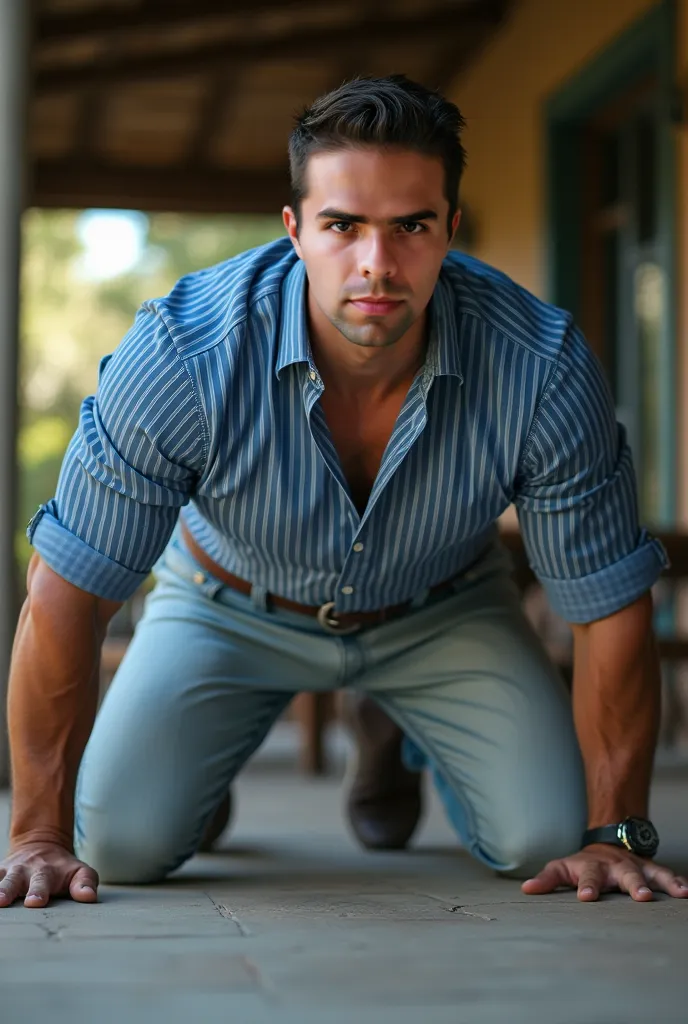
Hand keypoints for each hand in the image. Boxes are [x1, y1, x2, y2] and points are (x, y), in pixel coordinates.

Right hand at [0, 842, 98, 908]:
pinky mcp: (0, 872)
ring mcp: (11, 871)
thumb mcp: (79, 871)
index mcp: (48, 872)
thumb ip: (85, 883)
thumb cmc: (62, 868)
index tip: (37, 902)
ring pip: (3, 880)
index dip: (40, 892)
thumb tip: (89, 897)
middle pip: (19, 880)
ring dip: (0, 889)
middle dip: (14, 891)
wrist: (41, 844)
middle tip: (20, 902)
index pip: (44, 881)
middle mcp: (27, 870)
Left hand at [522, 843, 687, 901]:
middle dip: (633, 885)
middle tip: (641, 897)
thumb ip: (546, 880)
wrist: (606, 842)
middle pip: (624, 875)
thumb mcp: (561, 868)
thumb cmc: (581, 864)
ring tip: (678, 893)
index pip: (587, 878)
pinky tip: (686, 892)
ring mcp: (634, 866)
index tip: (587, 898)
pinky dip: (677, 881)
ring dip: (663, 882)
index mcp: (590, 868)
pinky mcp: (649, 869)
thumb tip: (526, 890)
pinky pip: (665, 874)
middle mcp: (614, 866)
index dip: (587, 887)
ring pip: (650, 873)